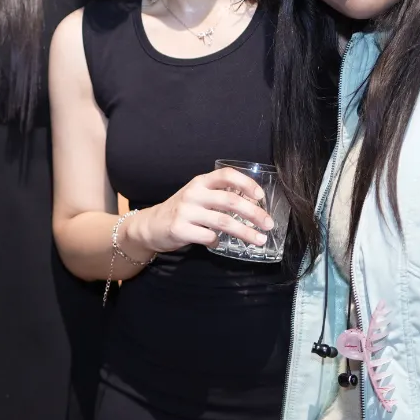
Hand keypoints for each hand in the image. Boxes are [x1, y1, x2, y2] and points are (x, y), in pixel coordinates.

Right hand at [128, 168, 273, 255]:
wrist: (151, 225)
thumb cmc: (182, 210)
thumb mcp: (198, 196)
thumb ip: (218, 195)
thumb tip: (253, 204)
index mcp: (200, 182)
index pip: (226, 175)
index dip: (246, 183)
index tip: (261, 196)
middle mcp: (194, 193)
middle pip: (230, 201)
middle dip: (254, 213)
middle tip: (268, 225)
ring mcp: (186, 211)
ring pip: (223, 221)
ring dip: (245, 232)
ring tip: (259, 240)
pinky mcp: (180, 229)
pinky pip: (208, 237)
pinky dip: (218, 242)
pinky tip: (219, 244)